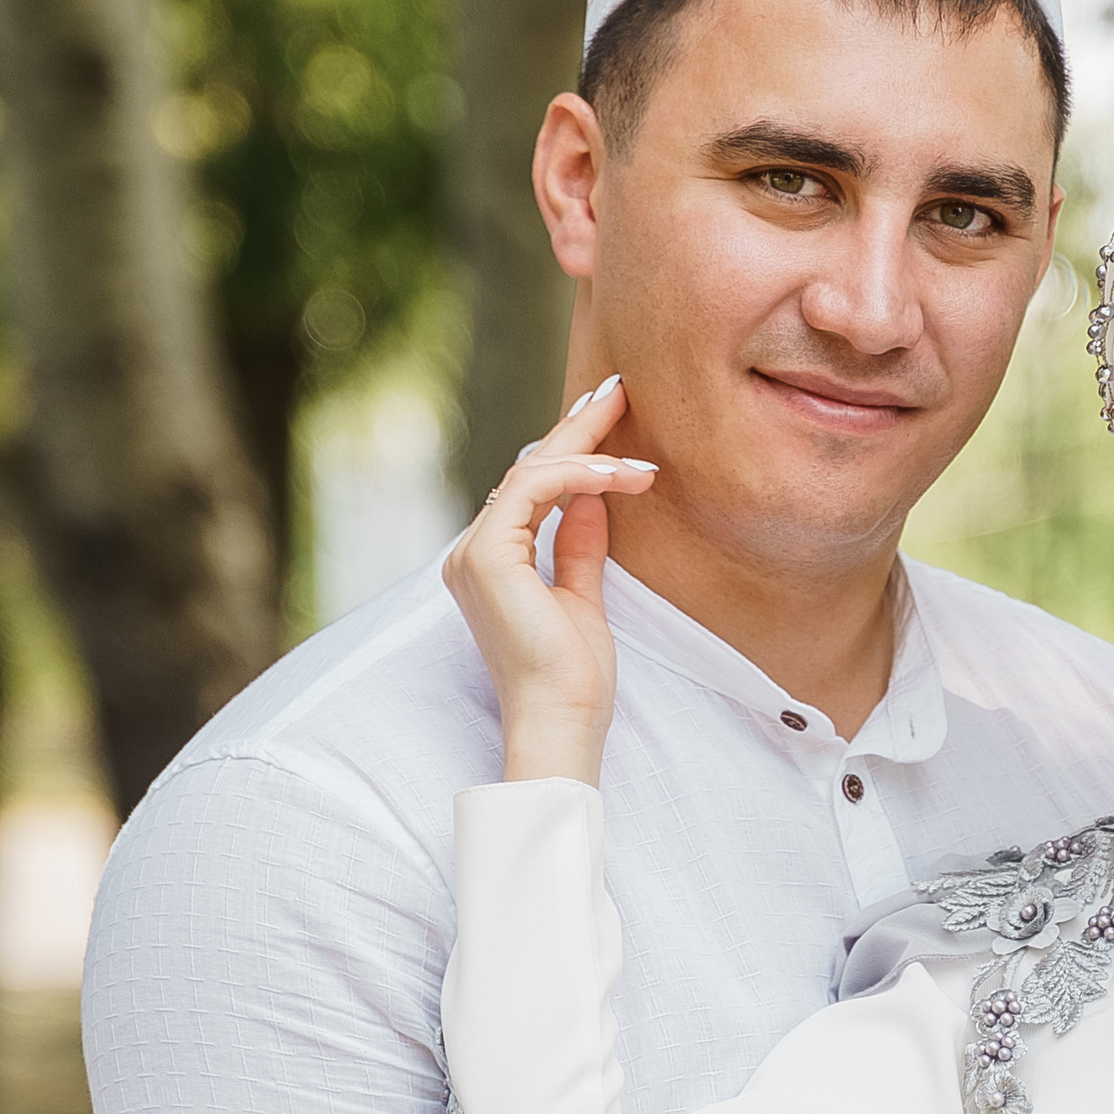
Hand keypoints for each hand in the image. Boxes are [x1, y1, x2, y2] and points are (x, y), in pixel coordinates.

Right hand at [441, 378, 656, 782]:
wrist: (561, 722)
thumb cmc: (573, 680)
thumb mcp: (584, 599)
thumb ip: (581, 547)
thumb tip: (595, 501)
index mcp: (492, 563)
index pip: (532, 489)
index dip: (572, 450)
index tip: (611, 416)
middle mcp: (473, 553)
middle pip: (528, 470)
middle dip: (577, 428)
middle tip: (620, 390)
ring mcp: (474, 554)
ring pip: (530, 473)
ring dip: (589, 451)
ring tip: (640, 452)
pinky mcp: (487, 556)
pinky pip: (533, 490)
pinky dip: (579, 477)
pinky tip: (619, 477)